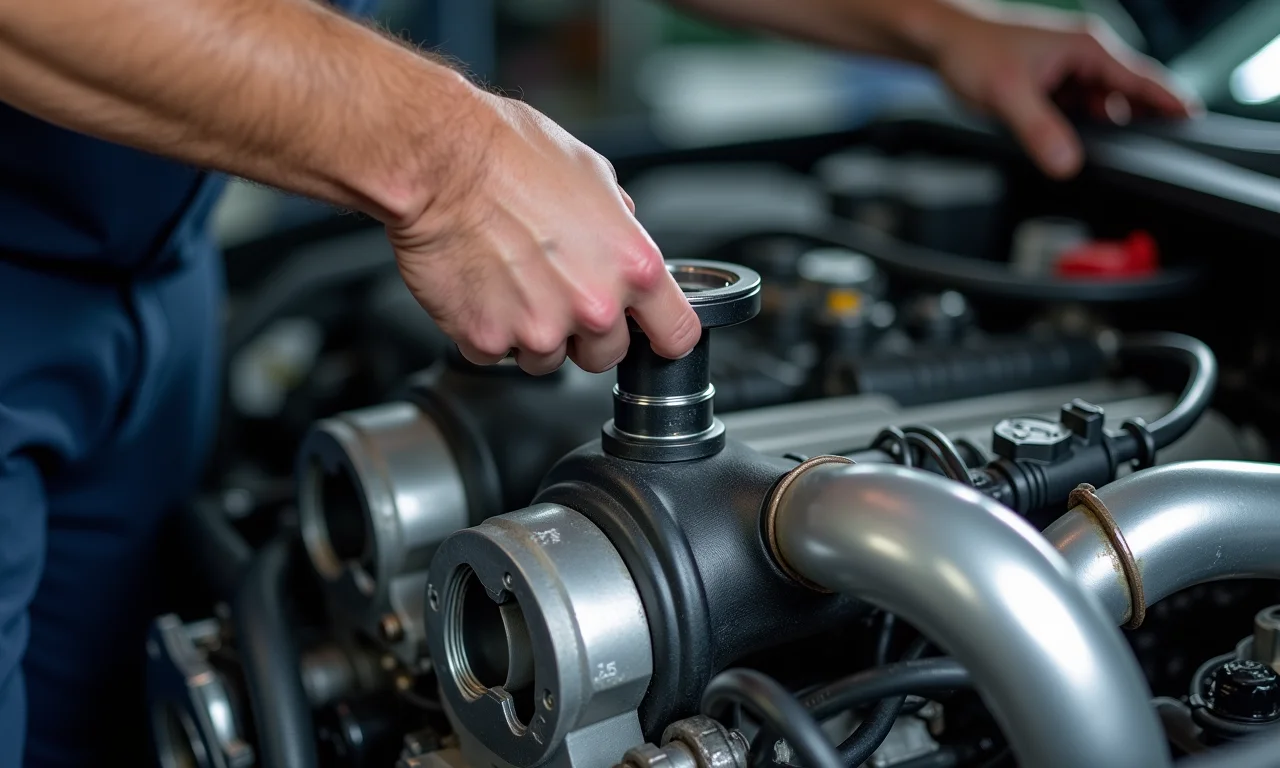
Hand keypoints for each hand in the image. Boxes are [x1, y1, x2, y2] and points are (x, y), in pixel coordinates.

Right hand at [387, 90, 700, 374]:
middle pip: (607, 355)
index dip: (661, 335)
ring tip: (511, 277)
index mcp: (633, 266)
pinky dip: (488, 329)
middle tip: (554, 287)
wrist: (436, 161)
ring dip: (533, 331)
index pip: (676, 335)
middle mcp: (594, 306)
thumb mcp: (591, 172)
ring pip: (549, 359)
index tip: (650, 334)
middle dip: (585, 331)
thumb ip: (618, 221)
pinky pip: (497, 353)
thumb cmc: (507, 153)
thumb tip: (623, 234)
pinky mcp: (489, 340)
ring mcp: (540, 329)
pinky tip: (482, 286)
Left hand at [931, 9, 1198, 178]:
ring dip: (1095, 130)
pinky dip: (1073, 128)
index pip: (1143, 80)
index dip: (1170, 104)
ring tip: (1075, 146)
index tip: (1195, 126)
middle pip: (1126, 98)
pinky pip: (1077, 110)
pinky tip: (1057, 141)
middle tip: (1127, 160)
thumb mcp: (1007, 95)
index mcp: (1088, 49)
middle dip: (1129, 127)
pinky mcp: (1054, 83)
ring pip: (1099, 108)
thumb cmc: (973, 51)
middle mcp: (1086, 55)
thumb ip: (1039, 130)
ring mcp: (1070, 69)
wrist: (941, 40)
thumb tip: (1067, 164)